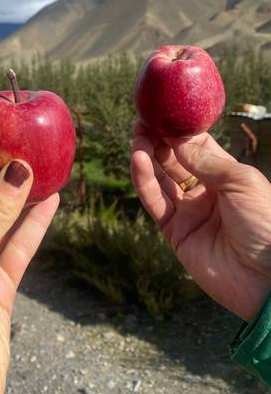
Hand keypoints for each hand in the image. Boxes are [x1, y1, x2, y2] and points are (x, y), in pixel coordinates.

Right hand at [131, 123, 270, 320]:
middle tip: (142, 123)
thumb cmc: (266, 223)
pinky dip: (144, 181)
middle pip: (175, 162)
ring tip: (137, 137)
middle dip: (159, 141)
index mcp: (227, 177)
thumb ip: (206, 162)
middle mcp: (206, 192)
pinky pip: (155, 202)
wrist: (268, 278)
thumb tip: (176, 141)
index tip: (162, 115)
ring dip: (147, 157)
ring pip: (161, 180)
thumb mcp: (241, 182)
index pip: (197, 148)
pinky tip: (138, 159)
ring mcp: (190, 213)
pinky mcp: (176, 233)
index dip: (178, 132)